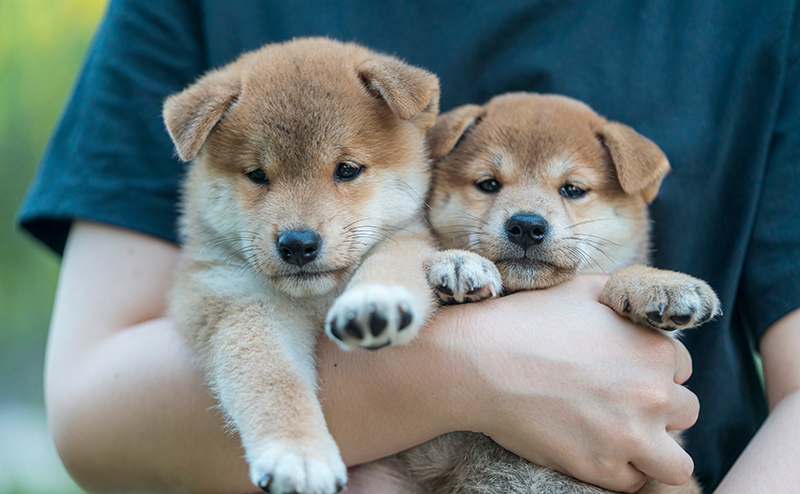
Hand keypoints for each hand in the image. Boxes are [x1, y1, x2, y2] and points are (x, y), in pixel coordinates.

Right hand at [442, 275, 697, 491]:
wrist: (480, 362)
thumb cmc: (528, 320)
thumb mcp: (583, 289)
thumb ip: (627, 294)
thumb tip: (642, 306)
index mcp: (655, 349)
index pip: (681, 369)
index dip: (653, 370)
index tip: (623, 372)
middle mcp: (653, 395)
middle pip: (685, 412)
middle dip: (657, 408)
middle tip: (619, 403)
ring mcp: (629, 436)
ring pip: (675, 462)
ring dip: (655, 451)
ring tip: (624, 439)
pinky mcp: (600, 467)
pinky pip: (633, 483)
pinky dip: (619, 470)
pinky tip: (595, 450)